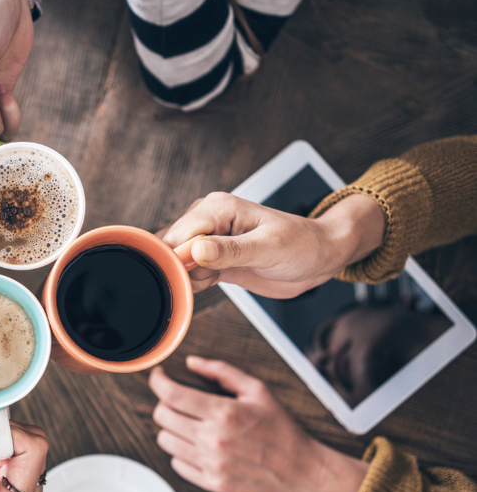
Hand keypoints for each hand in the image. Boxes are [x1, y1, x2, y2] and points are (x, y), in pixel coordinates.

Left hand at [149, 356, 367, 491]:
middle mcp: (213, 440)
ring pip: (164, 440)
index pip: (171, 394)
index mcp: (224, 413)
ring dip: (171, 427)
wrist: (300, 471)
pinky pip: (176, 464)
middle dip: (165, 402)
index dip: (158, 381)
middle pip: (162, 416)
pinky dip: (181, 451)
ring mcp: (211, 464)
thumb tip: (192, 362)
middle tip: (178, 399)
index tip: (159, 377)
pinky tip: (197, 444)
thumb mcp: (257, 390)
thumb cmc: (281, 429)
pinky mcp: (211, 483)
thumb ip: (221, 371)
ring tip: (189, 422)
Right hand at [158, 192, 385, 297]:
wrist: (319, 258)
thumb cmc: (302, 245)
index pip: (180, 232)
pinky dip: (194, 283)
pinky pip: (188, 272)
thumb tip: (196, 250)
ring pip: (176, 261)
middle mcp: (208, 219)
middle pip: (172, 247)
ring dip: (187, 277)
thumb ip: (230, 250)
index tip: (191, 276)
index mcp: (218, 207)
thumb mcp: (269, 248)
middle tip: (209, 278)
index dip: (179, 257)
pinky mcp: (212, 258)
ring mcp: (208, 239)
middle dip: (181, 269)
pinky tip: (213, 282)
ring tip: (216, 278)